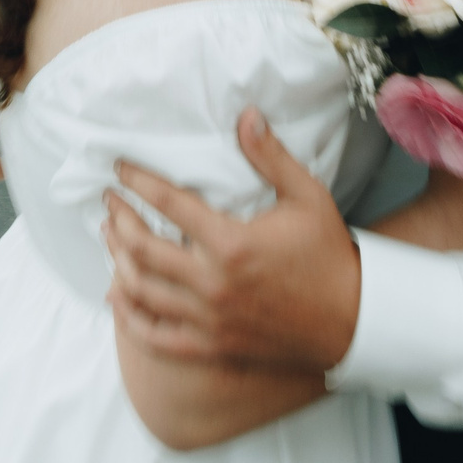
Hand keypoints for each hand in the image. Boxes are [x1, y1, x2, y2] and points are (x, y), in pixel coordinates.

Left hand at [103, 108, 359, 372]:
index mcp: (232, 243)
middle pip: (142, 248)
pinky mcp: (211, 347)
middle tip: (109, 202)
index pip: (168, 204)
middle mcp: (213, 284)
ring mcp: (209, 320)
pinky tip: (117, 296)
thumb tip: (247, 115)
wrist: (352, 321)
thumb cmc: (329, 256)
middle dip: (118, 220)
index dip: (137, 182)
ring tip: (109, 238)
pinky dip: (129, 318)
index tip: (119, 169)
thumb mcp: (307, 197)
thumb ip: (271, 156)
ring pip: (141, 291)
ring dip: (116, 261)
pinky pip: (155, 337)